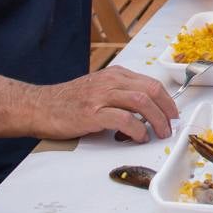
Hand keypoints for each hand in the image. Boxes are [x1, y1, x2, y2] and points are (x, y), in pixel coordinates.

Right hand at [29, 65, 178, 142]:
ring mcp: (101, 96)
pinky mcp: (92, 113)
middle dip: (167, 110)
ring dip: (157, 120)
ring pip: (142, 102)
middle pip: (152, 91)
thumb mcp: (99, 89)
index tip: (173, 114)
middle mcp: (111, 81)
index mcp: (116, 75)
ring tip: (160, 133)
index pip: (152, 84)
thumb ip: (121, 95)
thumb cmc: (69, 102)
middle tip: (171, 126)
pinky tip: (138, 137)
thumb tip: (147, 111)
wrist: (38, 106)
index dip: (168, 100)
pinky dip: (136, 129)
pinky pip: (123, 119)